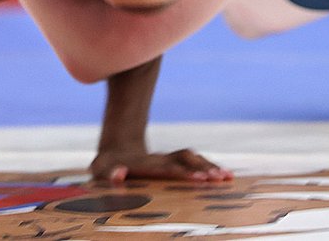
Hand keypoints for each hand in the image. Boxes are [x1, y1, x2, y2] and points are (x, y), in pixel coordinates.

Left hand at [90, 146, 232, 182]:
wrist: (116, 150)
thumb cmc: (106, 167)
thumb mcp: (100, 170)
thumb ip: (109, 173)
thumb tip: (119, 173)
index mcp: (146, 164)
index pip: (169, 168)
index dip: (184, 172)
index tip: (199, 178)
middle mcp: (161, 159)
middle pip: (186, 160)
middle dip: (204, 168)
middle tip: (220, 178)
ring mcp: (168, 159)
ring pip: (193, 158)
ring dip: (210, 166)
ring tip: (228, 177)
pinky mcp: (173, 163)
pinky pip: (195, 163)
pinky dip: (210, 168)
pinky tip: (225, 176)